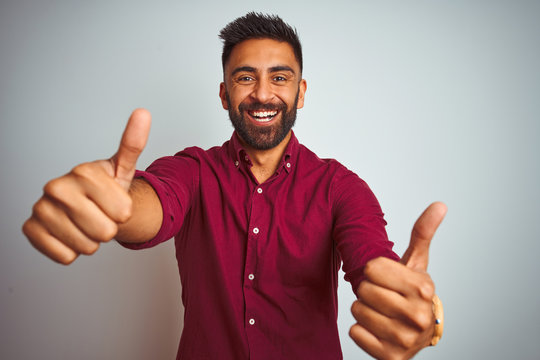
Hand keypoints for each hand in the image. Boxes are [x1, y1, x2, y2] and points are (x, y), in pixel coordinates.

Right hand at [22, 109, 151, 263]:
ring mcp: (40, 208)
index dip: (124, 212)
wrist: (82, 204)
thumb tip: (143, 112)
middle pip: (105, 232)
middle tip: (100, 214)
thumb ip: (133, 143)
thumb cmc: (105, 188)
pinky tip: (69, 233)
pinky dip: (72, 251)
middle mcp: (56, 187)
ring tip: (86, 223)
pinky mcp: (30, 229)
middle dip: (109, 228)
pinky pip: (65, 257)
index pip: (124, 213)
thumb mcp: (122, 168)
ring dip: (91, 241)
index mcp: (83, 172)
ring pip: (86, 247)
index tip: (114, 201)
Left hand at [349, 202, 446, 359]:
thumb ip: (423, 234)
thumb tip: (439, 204)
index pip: (371, 268)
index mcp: (424, 288)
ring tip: (381, 312)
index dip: (374, 271)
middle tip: (383, 296)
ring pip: (357, 311)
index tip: (386, 278)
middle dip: (368, 291)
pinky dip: (361, 331)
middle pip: (363, 289)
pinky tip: (377, 330)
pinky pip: (355, 333)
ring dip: (363, 310)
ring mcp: (405, 340)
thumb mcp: (417, 263)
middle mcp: (418, 316)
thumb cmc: (412, 293)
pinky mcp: (391, 358)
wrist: (417, 334)